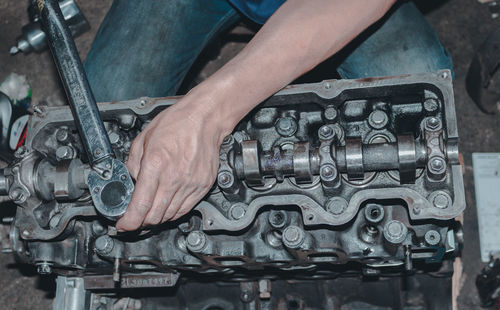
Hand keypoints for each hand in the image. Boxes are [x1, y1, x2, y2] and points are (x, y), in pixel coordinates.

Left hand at [116, 95, 228, 230]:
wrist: (204, 118)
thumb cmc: (176, 123)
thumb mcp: (144, 139)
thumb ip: (133, 164)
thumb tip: (130, 181)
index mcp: (156, 164)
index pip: (140, 206)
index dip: (128, 222)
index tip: (122, 225)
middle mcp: (174, 177)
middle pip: (154, 216)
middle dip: (140, 222)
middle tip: (133, 218)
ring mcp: (191, 184)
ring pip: (169, 216)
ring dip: (156, 218)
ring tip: (149, 212)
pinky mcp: (203, 186)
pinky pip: (185, 209)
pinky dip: (172, 212)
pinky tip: (165, 207)